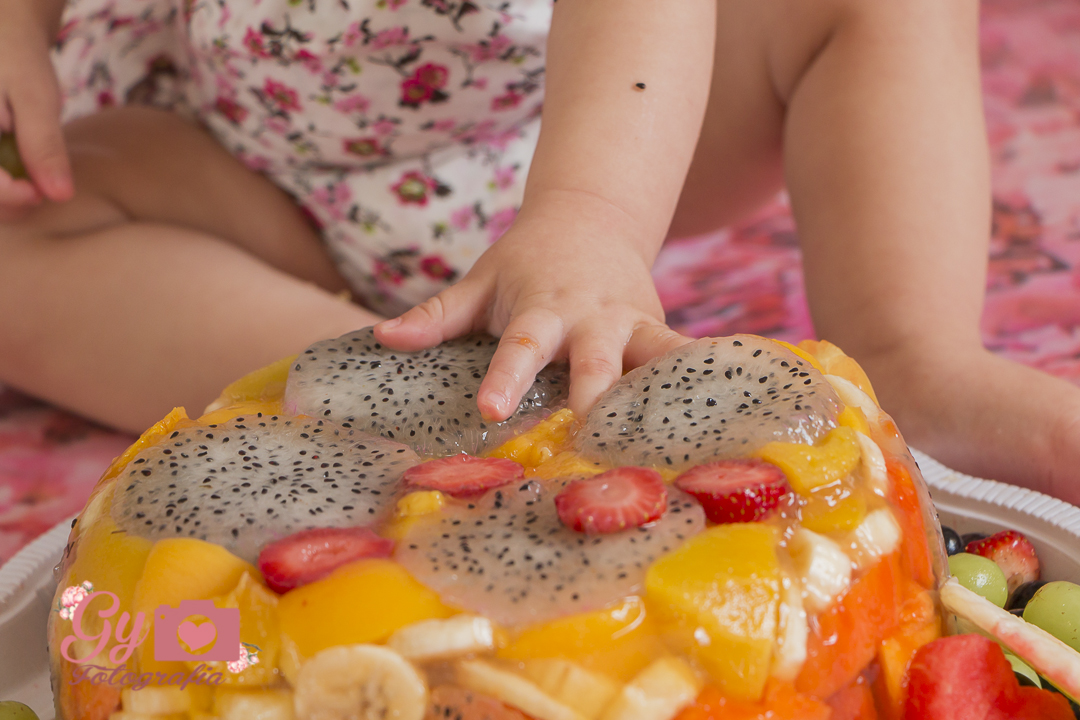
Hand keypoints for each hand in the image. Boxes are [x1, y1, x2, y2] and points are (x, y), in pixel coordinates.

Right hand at [0, 5, 72, 210]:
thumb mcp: (34, 95)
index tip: (39, 195)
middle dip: (5, 203)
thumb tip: (60, 195)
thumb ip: (43, 144)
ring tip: (33, 188)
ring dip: (4, 200)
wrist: (0, 31)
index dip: (5, 195)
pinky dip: (3, 189)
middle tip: (39, 193)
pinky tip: (24, 182)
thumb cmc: (15, 56)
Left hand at [374, 193, 692, 419]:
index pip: (522, 346)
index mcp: (543, 306)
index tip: (492, 411)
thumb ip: (435, 315)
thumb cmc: (524, 262)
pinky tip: (725, 421)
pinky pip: (682, 360)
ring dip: (663, 394)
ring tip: (675, 437)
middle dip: (596, 396)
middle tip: (590, 442)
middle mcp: (593, 317)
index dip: (507, 378)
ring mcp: (634, 323)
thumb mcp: (479, 282)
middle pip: (597, 359)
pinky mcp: (660, 332)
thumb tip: (381, 338)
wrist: (590, 219)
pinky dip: (703, 384)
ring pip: (657, 357)